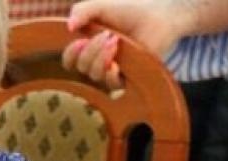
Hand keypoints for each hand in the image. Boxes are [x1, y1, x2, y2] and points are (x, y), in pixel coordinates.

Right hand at [61, 0, 199, 90]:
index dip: (71, 54)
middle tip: (107, 35)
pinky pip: (111, 85)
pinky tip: (115, 64)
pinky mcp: (127, 76)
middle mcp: (98, 60)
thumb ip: (82, 11)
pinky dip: (110, 74)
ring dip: (101, 58)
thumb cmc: (131, 10)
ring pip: (94, 75)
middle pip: (81, 68)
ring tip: (116, 40)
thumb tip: (68, 26)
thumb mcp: (101, 6)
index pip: (70, 60)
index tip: (80, 41)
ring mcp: (112, 69)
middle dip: (89, 52)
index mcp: (88, 46)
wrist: (159, 16)